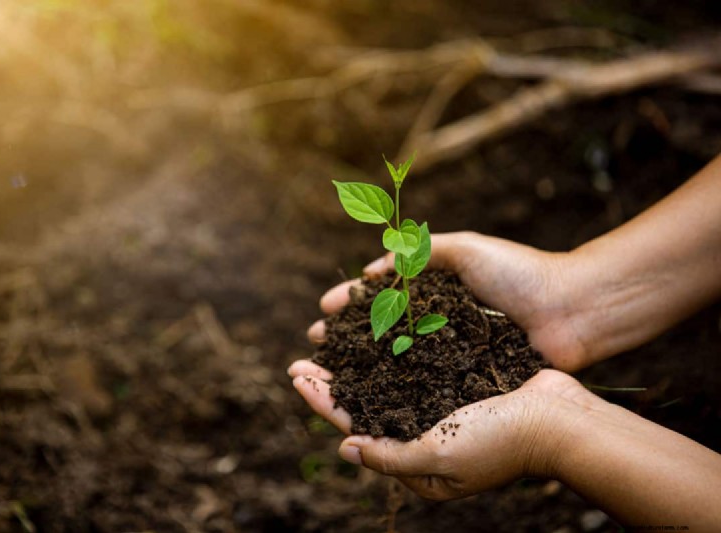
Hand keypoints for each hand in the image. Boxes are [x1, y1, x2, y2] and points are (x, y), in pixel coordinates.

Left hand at [288, 360, 594, 499]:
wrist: (559, 418)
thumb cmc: (500, 441)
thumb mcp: (438, 458)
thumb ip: (390, 456)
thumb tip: (346, 447)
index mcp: (416, 462)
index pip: (355, 428)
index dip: (323, 401)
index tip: (297, 375)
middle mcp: (423, 436)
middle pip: (365, 405)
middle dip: (332, 381)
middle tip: (303, 357)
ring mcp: (440, 409)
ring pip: (385, 383)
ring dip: (357, 363)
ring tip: (332, 341)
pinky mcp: (457, 383)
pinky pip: (414, 366)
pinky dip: (391, 350)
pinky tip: (376, 332)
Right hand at [309, 231, 589, 371]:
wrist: (573, 311)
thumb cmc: (521, 273)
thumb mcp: (464, 250)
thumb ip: (417, 253)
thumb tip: (371, 271)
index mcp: (435, 291)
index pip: (382, 296)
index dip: (351, 303)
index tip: (324, 310)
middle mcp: (437, 325)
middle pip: (380, 332)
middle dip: (345, 339)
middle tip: (314, 347)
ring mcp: (450, 355)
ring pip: (396, 363)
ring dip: (360, 369)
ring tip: (329, 375)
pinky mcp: (466, 381)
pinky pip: (424, 386)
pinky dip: (394, 391)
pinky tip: (368, 398)